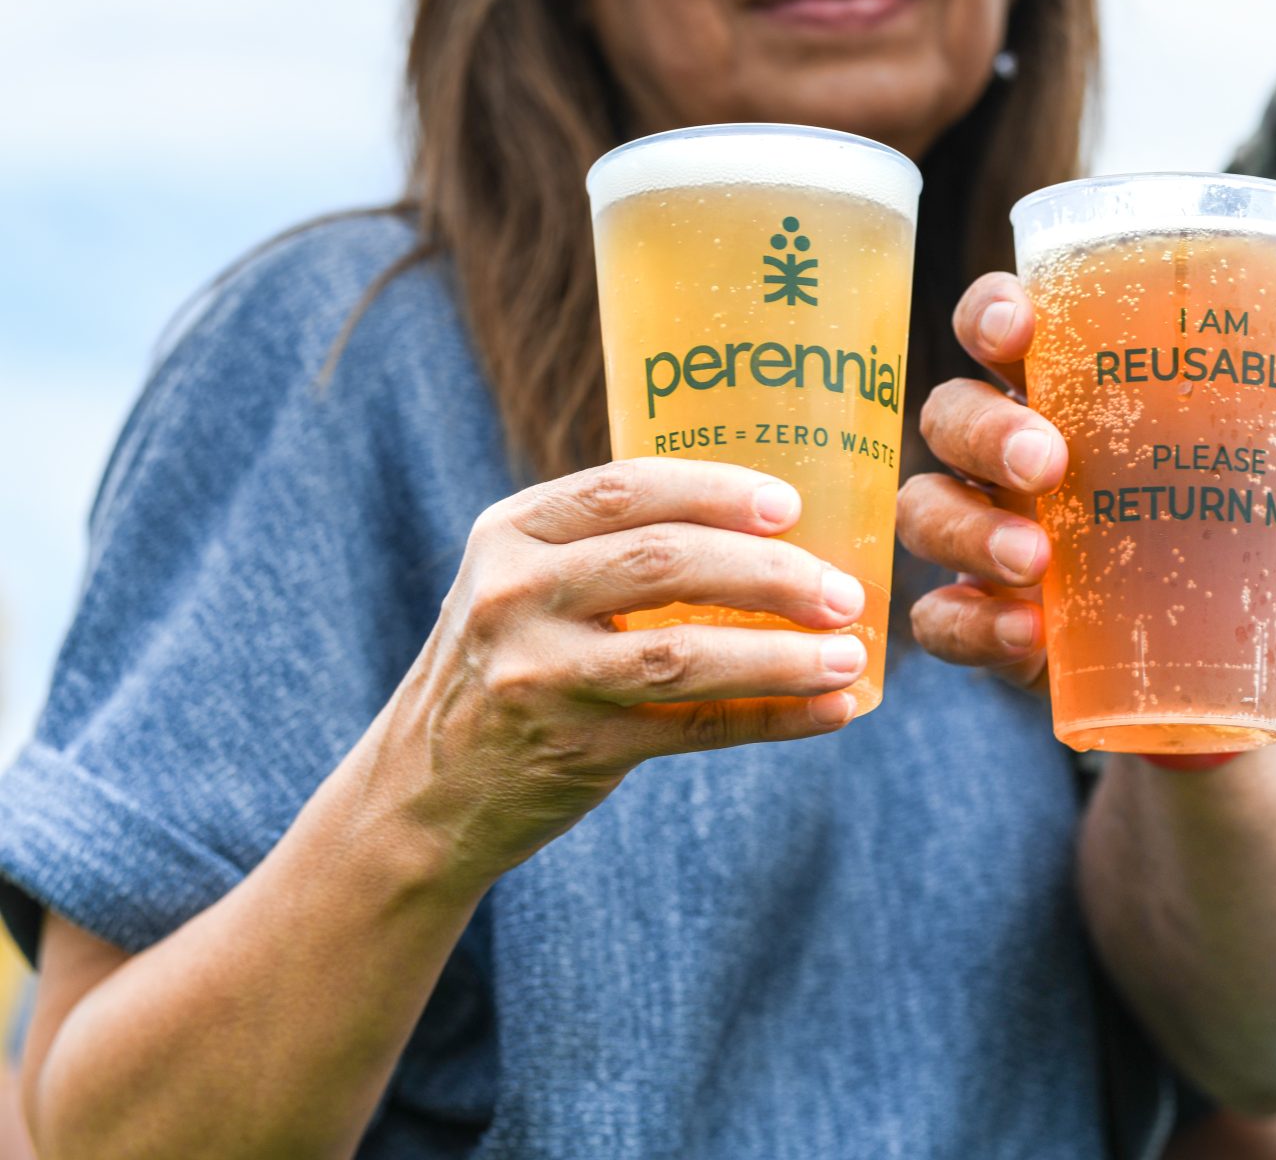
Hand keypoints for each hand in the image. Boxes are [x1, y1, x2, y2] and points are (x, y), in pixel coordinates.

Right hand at [369, 457, 867, 885]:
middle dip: (772, 573)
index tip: (791, 505)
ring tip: (849, 652)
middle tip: (843, 590)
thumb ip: (610, 546)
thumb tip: (774, 526)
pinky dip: (773, 718)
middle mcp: (516, 595)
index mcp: (512, 532)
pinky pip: (695, 729)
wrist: (423, 791)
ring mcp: (539, 676)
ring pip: (685, 654)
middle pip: (667, 563)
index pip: (627, 487)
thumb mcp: (526, 583)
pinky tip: (830, 710)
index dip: (717, 490)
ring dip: (783, 653)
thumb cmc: (511, 663)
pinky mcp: (574, 750)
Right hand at [897, 272, 1275, 690]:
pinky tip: (1027, 636)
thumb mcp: (1265, 468)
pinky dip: (973, 625)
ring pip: (926, 510)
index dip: (989, 312)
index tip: (1016, 326)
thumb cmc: (1214, 513)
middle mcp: (998, 453)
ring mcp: (978, 532)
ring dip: (970, 531)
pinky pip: (940, 617)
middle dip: (985, 431)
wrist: (1211, 644)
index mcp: (1055, 388)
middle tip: (1047, 463)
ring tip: (1036, 563)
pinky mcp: (979, 615)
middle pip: (949, 414)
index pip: (995, 326)